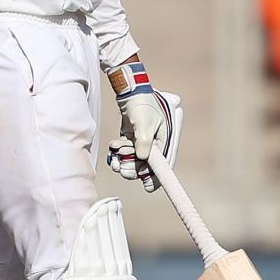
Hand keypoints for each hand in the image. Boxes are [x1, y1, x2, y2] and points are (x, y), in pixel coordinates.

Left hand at [105, 61, 182, 191]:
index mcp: (166, 142)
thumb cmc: (142, 105)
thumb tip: (142, 159)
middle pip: (145, 167)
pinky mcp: (132, 141)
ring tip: (117, 149)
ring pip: (132, 161)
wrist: (131, 91)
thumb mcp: (145, 123)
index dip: (156, 178)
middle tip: (122, 165)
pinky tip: (114, 144)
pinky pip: (124, 154)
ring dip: (122, 159)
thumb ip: (143, 142)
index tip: (146, 187)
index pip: (164, 165)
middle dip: (132, 167)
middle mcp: (155, 145)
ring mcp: (143, 143)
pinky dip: (117, 152)